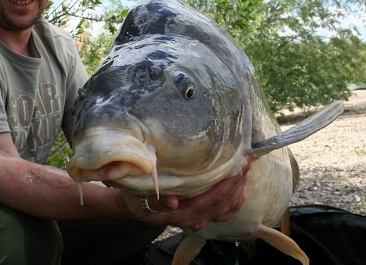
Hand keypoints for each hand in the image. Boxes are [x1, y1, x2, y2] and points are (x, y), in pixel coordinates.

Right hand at [123, 160, 249, 229]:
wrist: (134, 206)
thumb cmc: (137, 196)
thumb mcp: (140, 196)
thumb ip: (156, 200)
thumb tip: (173, 202)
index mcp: (182, 213)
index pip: (210, 200)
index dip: (226, 186)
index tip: (238, 170)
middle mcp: (193, 218)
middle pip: (222, 204)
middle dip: (236, 184)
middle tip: (247, 163)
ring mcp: (198, 218)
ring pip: (225, 209)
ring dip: (238, 191)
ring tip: (246, 171)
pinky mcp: (199, 214)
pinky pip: (222, 211)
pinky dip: (234, 200)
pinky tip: (240, 188)